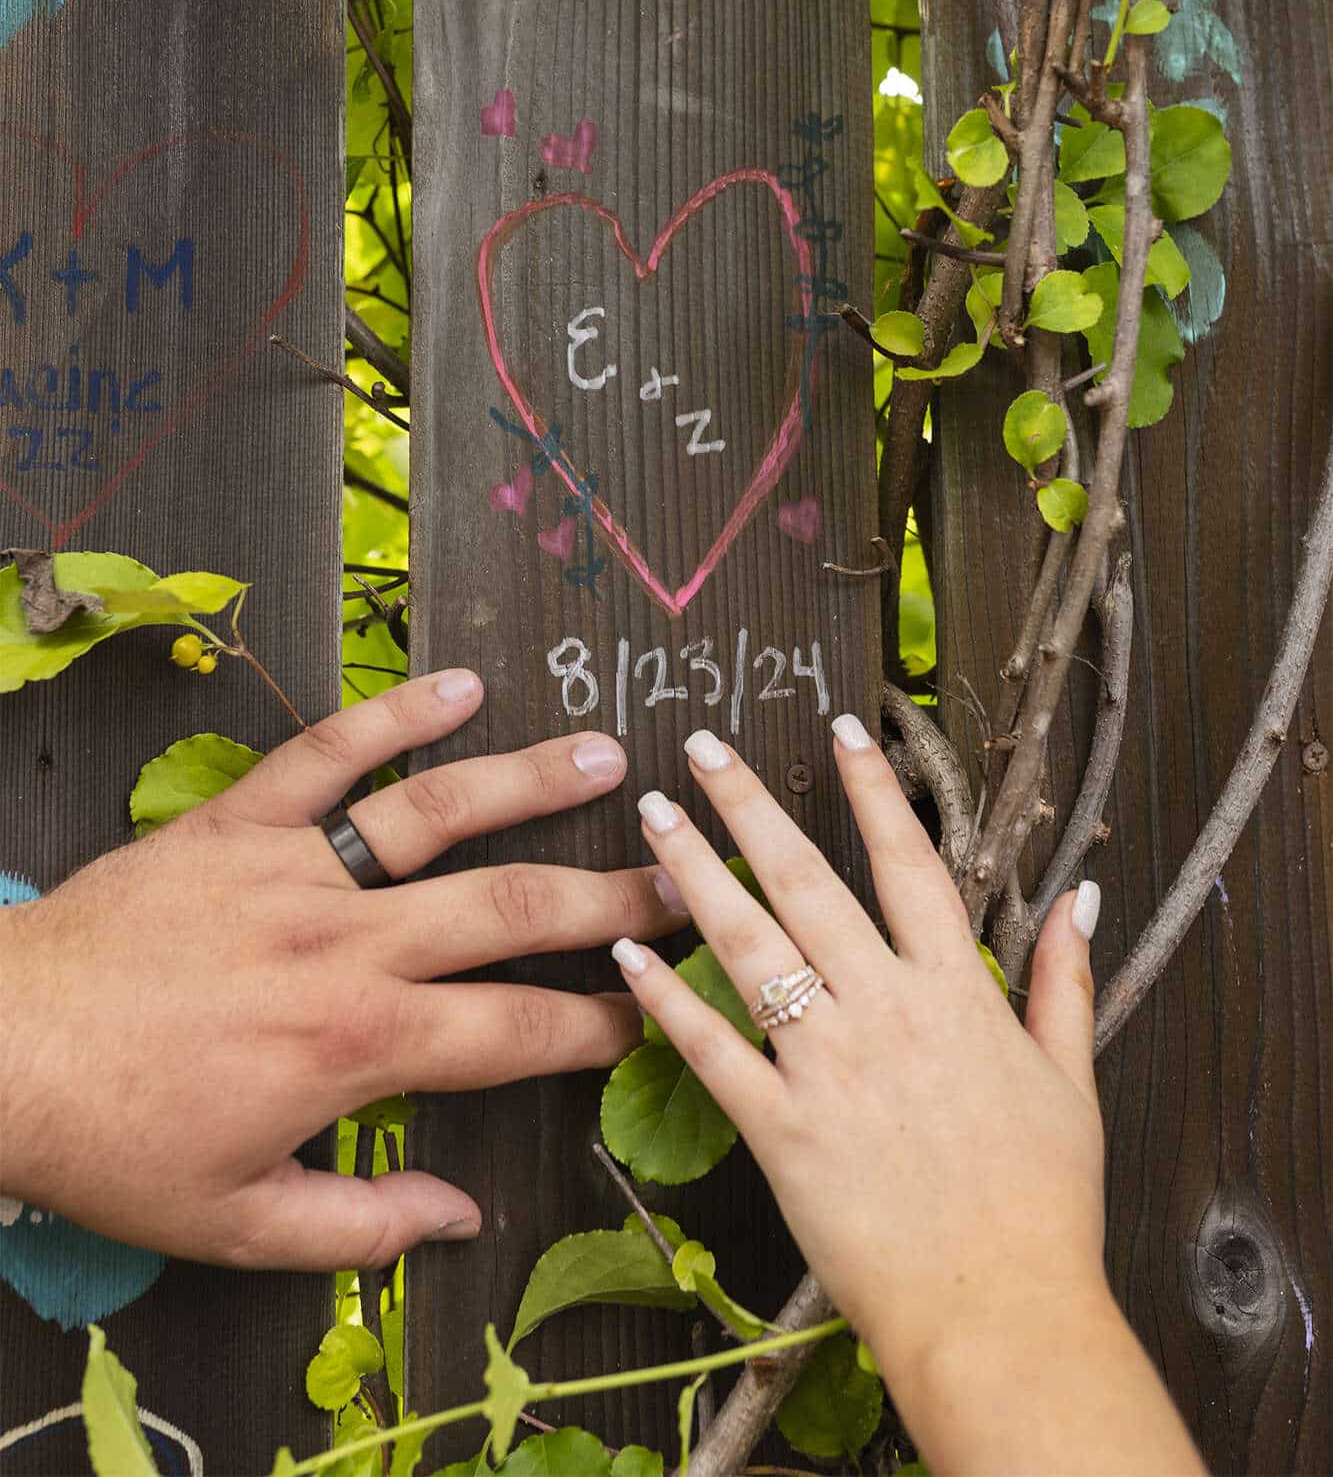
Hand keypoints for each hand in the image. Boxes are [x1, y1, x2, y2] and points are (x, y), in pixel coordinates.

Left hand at [0, 672, 684, 1269]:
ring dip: (531, 782)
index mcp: (356, 1045)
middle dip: (611, 896)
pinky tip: (458, 685)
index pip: (516, 1033)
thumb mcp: (239, 1223)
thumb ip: (364, 1225)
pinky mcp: (235, 822)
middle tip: (683, 875)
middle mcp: (345, 946)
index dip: (602, 1024)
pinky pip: (326, 753)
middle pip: (509, 910)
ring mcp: (293, 871)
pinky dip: (393, 714)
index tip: (658, 1008)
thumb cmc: (113, 1143)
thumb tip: (463, 1221)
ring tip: (609, 759)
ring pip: (436, 814)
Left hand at [609, 719, 1201, 1475]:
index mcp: (956, 991)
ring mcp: (828, 1065)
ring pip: (750, 945)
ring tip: (654, 817)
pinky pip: (712, 1050)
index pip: (909, 861)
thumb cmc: (1041, 1204)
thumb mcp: (1070, 1079)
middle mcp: (886, 1009)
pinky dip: (666, 999)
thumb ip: (1064, 978)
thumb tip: (1082, 893)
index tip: (841, 728)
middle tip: (702, 745)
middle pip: (807, 881)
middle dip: (750, 804)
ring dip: (693, 874)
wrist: (999, 1313)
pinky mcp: (781, 1129)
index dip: (872, 790)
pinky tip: (626, 953)